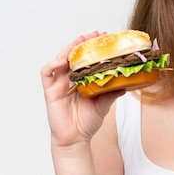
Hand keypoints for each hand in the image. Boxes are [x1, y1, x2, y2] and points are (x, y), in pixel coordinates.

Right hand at [40, 31, 124, 149]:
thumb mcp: (104, 104)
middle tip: (94, 34)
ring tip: (80, 41)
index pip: (85, 58)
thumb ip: (112, 93)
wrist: (76, 139)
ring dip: (69, 48)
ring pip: (60, 59)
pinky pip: (47, 73)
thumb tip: (127, 83)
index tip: (104, 38)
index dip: (92, 47)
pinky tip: (62, 61)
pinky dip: (53, 65)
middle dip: (82, 43)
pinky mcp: (50, 90)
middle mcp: (69, 78)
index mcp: (81, 79)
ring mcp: (58, 83)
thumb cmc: (87, 122)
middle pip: (73, 55)